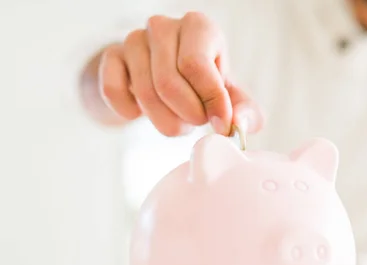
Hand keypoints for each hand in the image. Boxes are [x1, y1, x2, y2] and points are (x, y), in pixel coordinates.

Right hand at [97, 12, 262, 136]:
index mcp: (199, 27)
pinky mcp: (110, 56)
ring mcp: (133, 39)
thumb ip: (245, 111)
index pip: (196, 66)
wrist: (165, 79)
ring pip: (143, 93)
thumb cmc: (204, 85)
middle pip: (168, 83)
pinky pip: (114, 92)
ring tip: (177, 119)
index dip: (209, 102)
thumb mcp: (231, 96)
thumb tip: (238, 124)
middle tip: (196, 123)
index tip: (219, 124)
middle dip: (186, 116)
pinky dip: (130, 113)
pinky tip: (143, 112)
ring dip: (164, 121)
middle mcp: (164, 26)